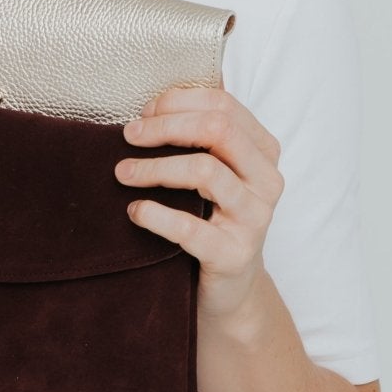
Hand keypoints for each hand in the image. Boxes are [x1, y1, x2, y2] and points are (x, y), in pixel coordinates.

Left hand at [115, 86, 283, 320]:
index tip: (145, 113)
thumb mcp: (217, 174)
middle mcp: (266, 181)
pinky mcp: (234, 255)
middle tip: (128, 136)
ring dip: (155, 168)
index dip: (179, 102)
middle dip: (165, 127)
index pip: (224, 106)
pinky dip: (155, 215)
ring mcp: (254, 219)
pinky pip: (189, 228)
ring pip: (204, 171)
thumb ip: (199, 139)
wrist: (233, 289)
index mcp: (263, 153)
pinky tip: (135, 211)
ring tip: (124, 173)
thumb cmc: (215, 221)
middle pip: (217, 129)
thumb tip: (151, 109)